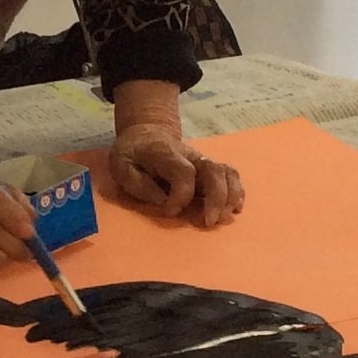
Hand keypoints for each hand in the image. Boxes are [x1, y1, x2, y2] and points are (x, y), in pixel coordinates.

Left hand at [110, 122, 245, 226]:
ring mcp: (201, 161)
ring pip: (226, 172)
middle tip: (209, 222)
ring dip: (230, 196)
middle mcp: (189, 156)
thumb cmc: (131, 154)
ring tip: (224, 217)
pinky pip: (230, 176)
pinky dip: (236, 192)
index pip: (184, 172)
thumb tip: (163, 201)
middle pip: (213, 170)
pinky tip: (235, 208)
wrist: (144, 134)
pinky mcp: (208, 168)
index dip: (181, 194)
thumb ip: (139, 183)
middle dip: (216, 198)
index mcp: (165, 153)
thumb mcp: (121, 166)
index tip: (170, 211)